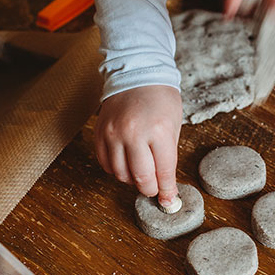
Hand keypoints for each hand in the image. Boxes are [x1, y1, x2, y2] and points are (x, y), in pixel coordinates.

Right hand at [94, 85, 182, 207]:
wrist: (136, 74)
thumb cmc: (160, 99)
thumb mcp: (173, 126)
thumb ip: (168, 158)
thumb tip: (166, 188)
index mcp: (159, 131)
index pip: (163, 172)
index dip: (167, 190)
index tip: (168, 200)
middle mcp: (134, 133)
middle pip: (141, 178)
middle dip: (150, 189)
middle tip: (154, 189)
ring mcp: (113, 133)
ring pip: (120, 174)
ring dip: (132, 180)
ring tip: (140, 172)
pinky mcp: (100, 133)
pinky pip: (105, 163)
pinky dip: (116, 169)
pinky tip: (125, 164)